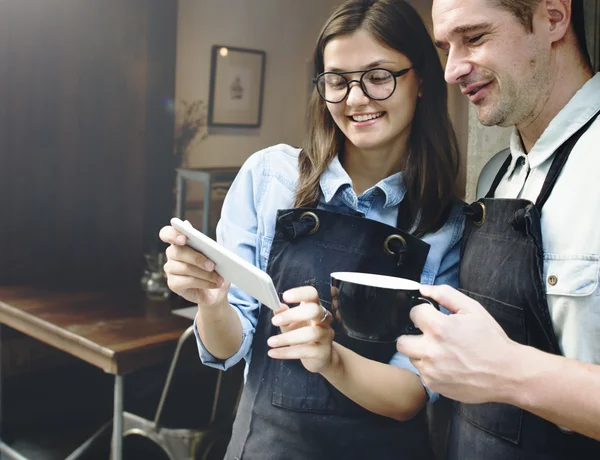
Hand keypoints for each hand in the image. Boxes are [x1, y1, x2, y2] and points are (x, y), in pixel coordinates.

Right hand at [159, 219, 229, 306]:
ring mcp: (170, 269)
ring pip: (185, 268)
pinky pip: (188, 281)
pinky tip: (214, 284)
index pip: (167, 233)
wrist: (215, 291)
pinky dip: (204, 282)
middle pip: (178, 252)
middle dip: (197, 258)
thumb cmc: (214, 269)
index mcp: (180, 241)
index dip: (173, 234)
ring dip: (205, 273)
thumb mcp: (215, 256)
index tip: (184, 239)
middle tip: (212, 265)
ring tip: (219, 278)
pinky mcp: (173, 284)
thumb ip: (207, 245)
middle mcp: (172, 254)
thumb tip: (208, 241)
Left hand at [267, 286, 335, 373]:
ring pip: (310, 333)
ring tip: (270, 341)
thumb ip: (283, 315)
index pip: (312, 294)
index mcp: (316, 307)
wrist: (321, 357)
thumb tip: (276, 307)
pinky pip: (304, 351)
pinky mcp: (323, 352)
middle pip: (314, 310)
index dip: (300, 293)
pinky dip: (286, 352)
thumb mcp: (292, 323)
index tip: (284, 297)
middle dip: (293, 315)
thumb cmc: (304, 336)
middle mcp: (324, 319)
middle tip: (274, 321)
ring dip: (287, 337)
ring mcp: (326, 336)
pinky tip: (273, 353)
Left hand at [396, 285, 519, 403]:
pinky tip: (447, 364)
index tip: (432, 317)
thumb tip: (424, 289)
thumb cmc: (491, 341)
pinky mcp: (433, 384)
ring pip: (411, 357)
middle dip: (412, 335)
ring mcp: (430, 370)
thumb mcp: (472, 309)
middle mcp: (430, 351)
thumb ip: (445, 294)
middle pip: (402, 340)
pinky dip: (430, 367)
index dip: (423, 312)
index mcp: (439, 329)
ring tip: (442, 351)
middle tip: (428, 335)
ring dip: (421, 352)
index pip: (413, 314)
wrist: (506, 373)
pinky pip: (422, 372)